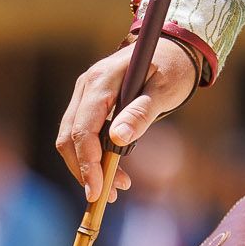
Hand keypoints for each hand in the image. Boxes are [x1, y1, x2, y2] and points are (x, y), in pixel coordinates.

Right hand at [56, 39, 198, 201]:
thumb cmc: (174, 68)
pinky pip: (82, 133)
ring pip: (72, 137)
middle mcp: (87, 85)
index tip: (98, 190)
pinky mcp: (90, 102)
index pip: (83, 127)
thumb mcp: (165, 90)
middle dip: (85, 170)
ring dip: (88, 165)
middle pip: (70, 136)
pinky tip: (112, 171)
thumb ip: (142, 112)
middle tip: (109, 196)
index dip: (87, 162)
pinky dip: (93, 154)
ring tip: (117, 188)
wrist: (174, 49)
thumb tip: (118, 140)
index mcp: (102, 79)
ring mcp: (85, 93)